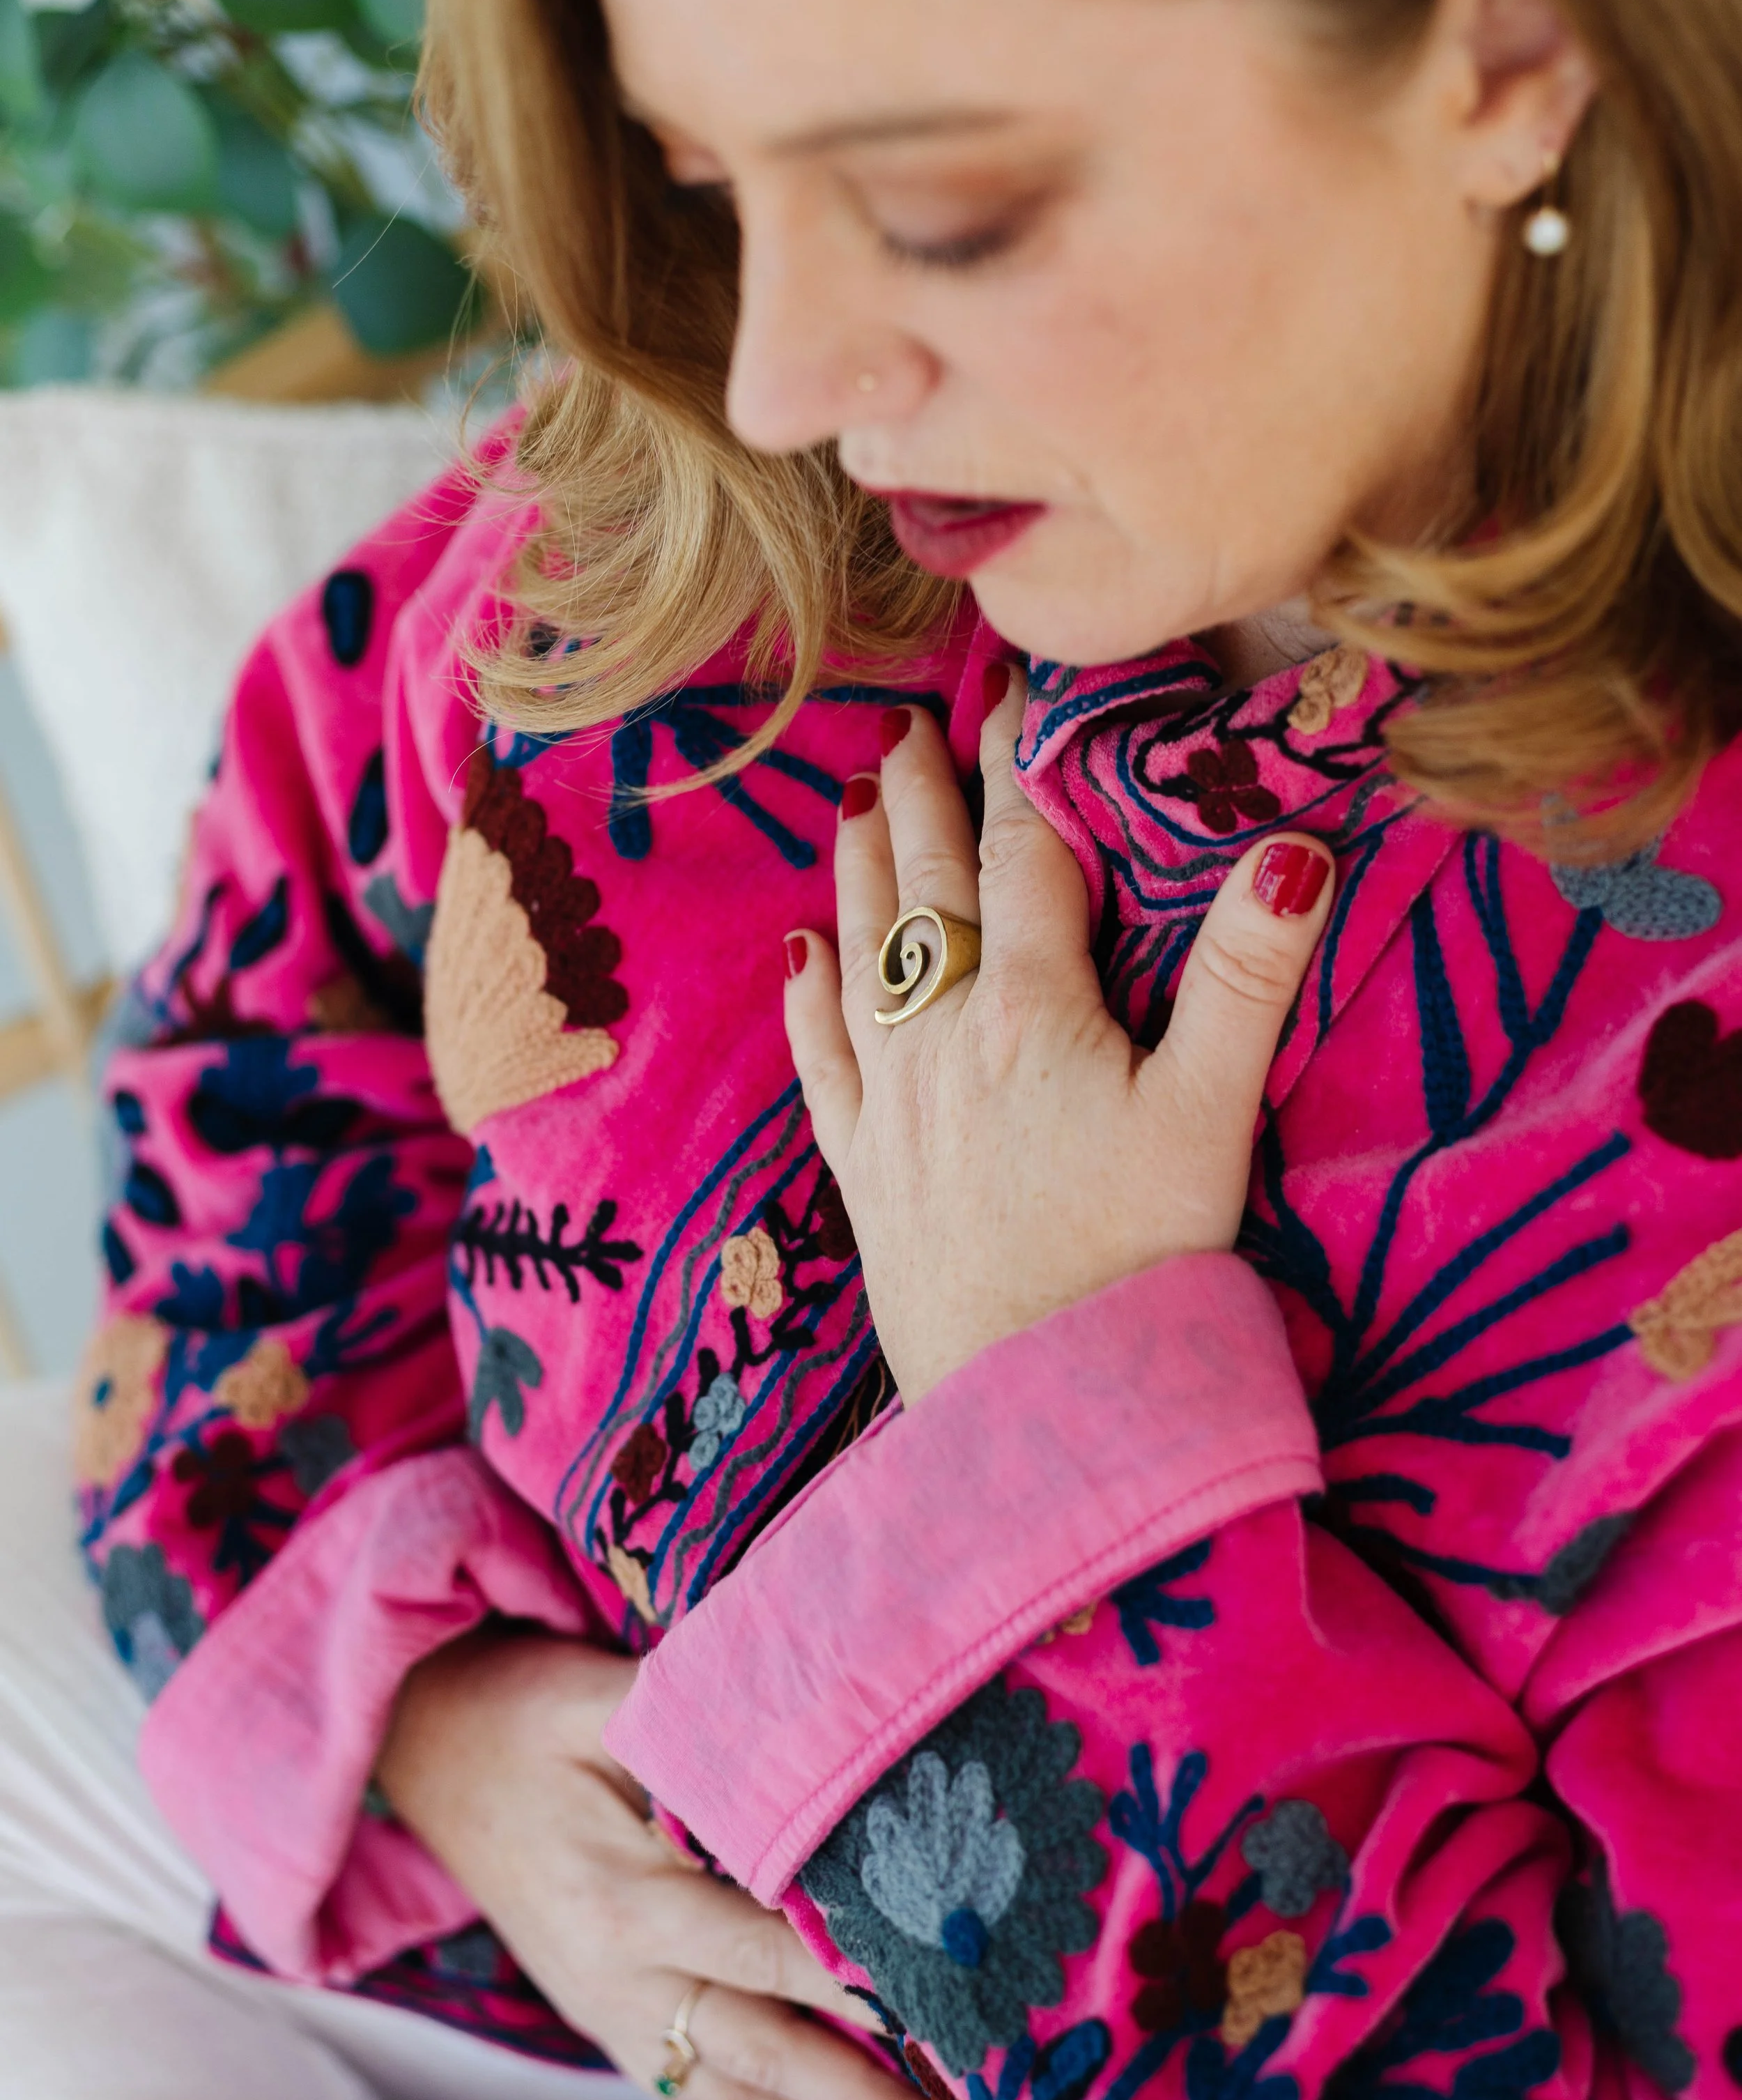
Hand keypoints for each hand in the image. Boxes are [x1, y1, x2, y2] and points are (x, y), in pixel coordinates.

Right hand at [376, 1629, 954, 2099]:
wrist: (421, 1747)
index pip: (763, 1946)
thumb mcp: (601, 1694)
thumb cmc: (522, 1710)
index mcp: (623, 1893)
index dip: (851, 1978)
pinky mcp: (601, 2022)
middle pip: (758, 2045)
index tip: (935, 1996)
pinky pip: (692, 2093)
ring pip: (731, 2090)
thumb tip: (798, 1728)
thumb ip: (693, 1723)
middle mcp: (616, 1972)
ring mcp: (606, 2009)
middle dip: (859, 2087)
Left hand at [782, 666, 1334, 1402]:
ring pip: (862, 955)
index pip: (1022, 857)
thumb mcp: (1213, 1111)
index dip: (1019, 770)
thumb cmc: (1137, 1259)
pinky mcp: (863, 1171)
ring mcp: (892, 1103)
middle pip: (929, 891)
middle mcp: (942, 1037)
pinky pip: (822, 1058)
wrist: (1041, 1401)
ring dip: (861, 871)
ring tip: (858, 801)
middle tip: (908, 729)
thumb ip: (1245, 975)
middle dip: (925, 801)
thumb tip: (1292, 849)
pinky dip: (807, 997)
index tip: (1009, 698)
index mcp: (1032, 1009)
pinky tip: (797, 953)